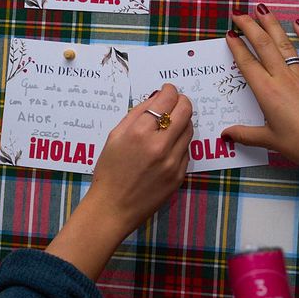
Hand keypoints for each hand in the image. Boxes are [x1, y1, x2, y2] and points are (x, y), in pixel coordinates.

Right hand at [47, 83, 192, 278]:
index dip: (170, 91)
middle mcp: (159, 145)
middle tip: (176, 101)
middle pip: (185, 111)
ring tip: (170, 124)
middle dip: (182, 101)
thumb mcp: (115, 136)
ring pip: (189, 130)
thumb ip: (136, 114)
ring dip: (183, 122)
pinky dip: (180, 143)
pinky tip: (167, 147)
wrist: (113, 207)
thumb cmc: (109, 170)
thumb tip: (156, 98)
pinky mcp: (179, 175)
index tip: (168, 90)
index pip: (166, 100)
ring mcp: (173, 161)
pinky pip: (186, 150)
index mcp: (139, 132)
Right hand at [223, 6, 298, 177]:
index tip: (228, 34)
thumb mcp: (269, 140)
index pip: (247, 63)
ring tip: (262, 9)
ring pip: (284, 44)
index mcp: (267, 92)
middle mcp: (283, 78)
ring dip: (272, 25)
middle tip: (238, 14)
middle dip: (249, 27)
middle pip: (263, 45)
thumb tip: (226, 134)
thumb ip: (245, 135)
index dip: (236, 47)